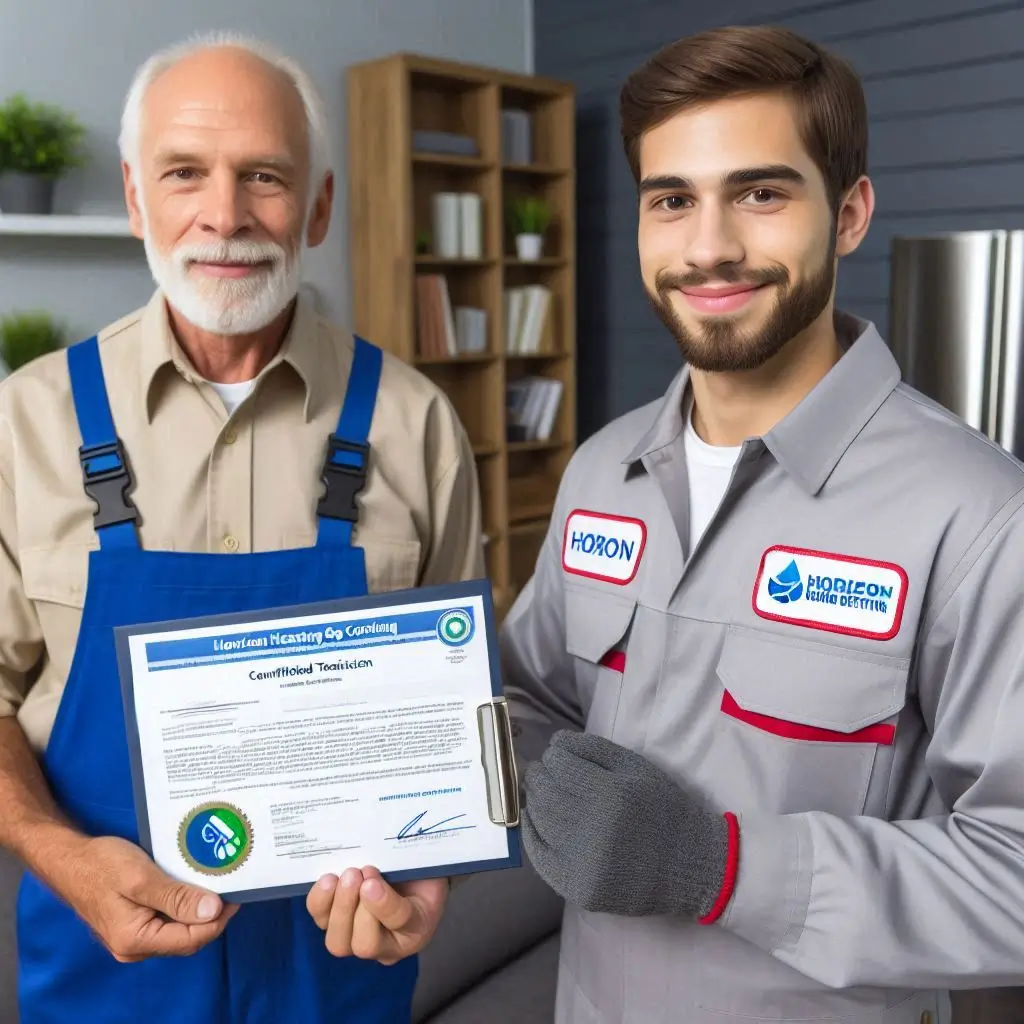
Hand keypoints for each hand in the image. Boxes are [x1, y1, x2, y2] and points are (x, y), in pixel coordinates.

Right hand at [53, 835, 237, 961]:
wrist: (69, 860)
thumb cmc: (100, 866)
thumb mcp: (141, 879)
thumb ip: (176, 898)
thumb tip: (213, 911)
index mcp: (136, 940)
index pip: (192, 938)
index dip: (219, 918)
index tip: (237, 893)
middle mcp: (136, 947)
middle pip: (188, 937)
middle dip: (212, 914)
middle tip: (231, 884)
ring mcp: (135, 937)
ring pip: (180, 929)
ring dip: (199, 909)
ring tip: (217, 883)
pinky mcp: (135, 924)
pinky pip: (168, 921)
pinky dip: (185, 905)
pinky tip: (194, 886)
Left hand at [306, 865, 448, 963]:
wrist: (401, 863)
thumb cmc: (416, 865)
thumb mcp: (421, 864)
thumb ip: (410, 864)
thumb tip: (387, 856)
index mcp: (414, 930)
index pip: (400, 924)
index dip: (384, 904)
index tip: (372, 881)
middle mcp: (385, 944)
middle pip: (364, 946)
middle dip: (355, 909)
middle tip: (356, 874)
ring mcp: (355, 938)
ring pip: (338, 942)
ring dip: (338, 906)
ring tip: (344, 875)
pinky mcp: (332, 923)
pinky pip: (321, 919)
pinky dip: (320, 900)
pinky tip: (328, 880)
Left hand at [522, 730, 737, 919]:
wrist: (690, 865)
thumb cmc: (663, 809)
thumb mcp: (638, 768)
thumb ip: (595, 749)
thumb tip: (556, 741)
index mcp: (612, 795)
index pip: (560, 766)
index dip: (553, 756)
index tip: (555, 754)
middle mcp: (595, 830)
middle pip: (546, 793)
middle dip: (537, 776)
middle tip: (539, 771)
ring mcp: (584, 864)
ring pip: (540, 822)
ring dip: (533, 801)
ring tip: (539, 792)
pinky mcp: (578, 889)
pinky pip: (539, 857)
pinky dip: (531, 834)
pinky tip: (536, 820)